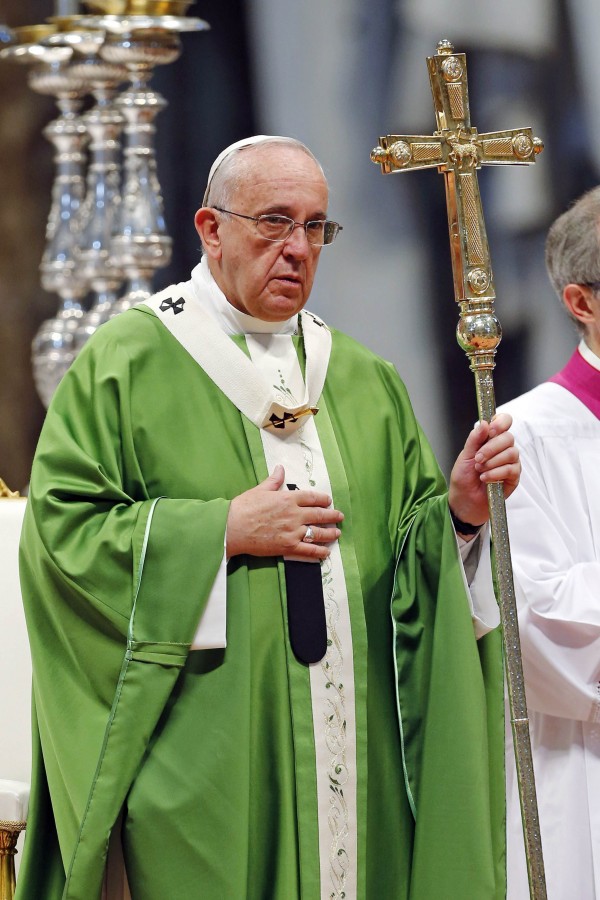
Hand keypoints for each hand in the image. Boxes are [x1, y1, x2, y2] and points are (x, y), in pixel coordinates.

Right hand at [226, 464, 343, 560]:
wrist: (233, 527)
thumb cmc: (244, 507)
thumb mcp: (260, 489)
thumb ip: (274, 480)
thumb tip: (280, 468)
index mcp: (288, 498)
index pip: (312, 498)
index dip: (323, 499)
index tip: (329, 501)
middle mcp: (295, 515)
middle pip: (320, 515)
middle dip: (332, 516)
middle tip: (340, 516)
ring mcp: (293, 532)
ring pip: (318, 533)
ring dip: (330, 533)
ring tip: (337, 534)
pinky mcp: (288, 547)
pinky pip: (308, 550)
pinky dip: (319, 552)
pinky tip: (326, 553)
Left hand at [448, 413, 520, 535]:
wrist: (464, 501)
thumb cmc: (464, 478)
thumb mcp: (465, 456)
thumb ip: (475, 440)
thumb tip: (484, 423)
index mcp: (491, 439)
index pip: (505, 422)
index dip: (501, 422)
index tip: (491, 430)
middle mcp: (503, 449)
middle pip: (508, 438)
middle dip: (491, 448)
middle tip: (478, 458)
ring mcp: (510, 462)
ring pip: (511, 453)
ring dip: (492, 462)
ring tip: (480, 470)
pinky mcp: (514, 477)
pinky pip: (511, 469)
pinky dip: (496, 473)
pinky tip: (485, 478)